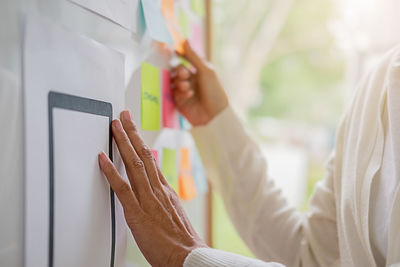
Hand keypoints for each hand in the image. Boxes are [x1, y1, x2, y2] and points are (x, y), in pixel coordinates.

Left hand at [98, 110, 206, 265]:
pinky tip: (102, 158)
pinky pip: (122, 188)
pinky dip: (111, 172)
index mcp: (165, 190)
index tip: (134, 128)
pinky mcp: (137, 213)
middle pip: (143, 155)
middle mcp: (157, 189)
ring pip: (134, 165)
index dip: (140, 142)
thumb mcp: (173, 213)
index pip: (151, 159)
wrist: (187, 256)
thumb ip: (164, 198)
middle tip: (123, 115)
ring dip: (123, 143)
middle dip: (132, 133)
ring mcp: (148, 199)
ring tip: (114, 126)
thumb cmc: (180, 240)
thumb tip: (156, 186)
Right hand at [172, 41, 228, 125]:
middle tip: (184, 74)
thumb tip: (185, 40)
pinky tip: (188, 95)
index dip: (179, 55)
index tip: (173, 50)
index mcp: (199, 71)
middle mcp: (191, 80)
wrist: (215, 115)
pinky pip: (173, 93)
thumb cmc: (215, 91)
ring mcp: (184, 91)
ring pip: (173, 81)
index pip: (185, 60)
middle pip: (176, 71)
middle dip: (179, 71)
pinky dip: (180, 92)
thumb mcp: (205, 71)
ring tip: (187, 87)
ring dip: (179, 82)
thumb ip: (193, 56)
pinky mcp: (179, 102)